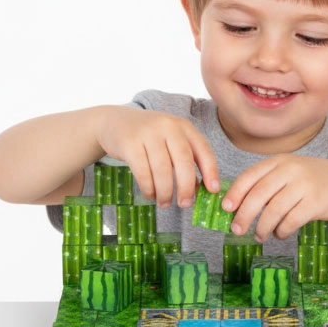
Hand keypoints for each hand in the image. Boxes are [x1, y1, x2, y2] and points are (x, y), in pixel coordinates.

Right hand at [96, 107, 219, 207]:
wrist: (114, 122)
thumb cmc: (149, 138)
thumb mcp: (170, 142)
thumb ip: (185, 160)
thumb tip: (198, 189)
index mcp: (183, 127)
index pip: (203, 150)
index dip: (210, 171)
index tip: (212, 190)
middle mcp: (168, 126)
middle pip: (183, 161)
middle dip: (186, 187)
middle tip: (185, 204)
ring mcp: (148, 133)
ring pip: (162, 169)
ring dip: (165, 192)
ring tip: (165, 203)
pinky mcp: (129, 143)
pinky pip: (143, 172)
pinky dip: (148, 188)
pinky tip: (150, 195)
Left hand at [222, 156, 327, 241]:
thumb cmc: (313, 182)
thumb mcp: (290, 173)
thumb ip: (268, 183)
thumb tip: (238, 206)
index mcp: (280, 161)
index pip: (250, 176)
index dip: (235, 193)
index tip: (225, 208)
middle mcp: (291, 170)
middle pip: (258, 195)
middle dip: (244, 215)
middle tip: (237, 230)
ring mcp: (304, 185)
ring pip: (274, 211)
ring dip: (262, 227)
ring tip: (259, 236)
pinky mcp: (316, 202)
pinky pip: (291, 221)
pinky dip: (281, 231)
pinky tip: (280, 234)